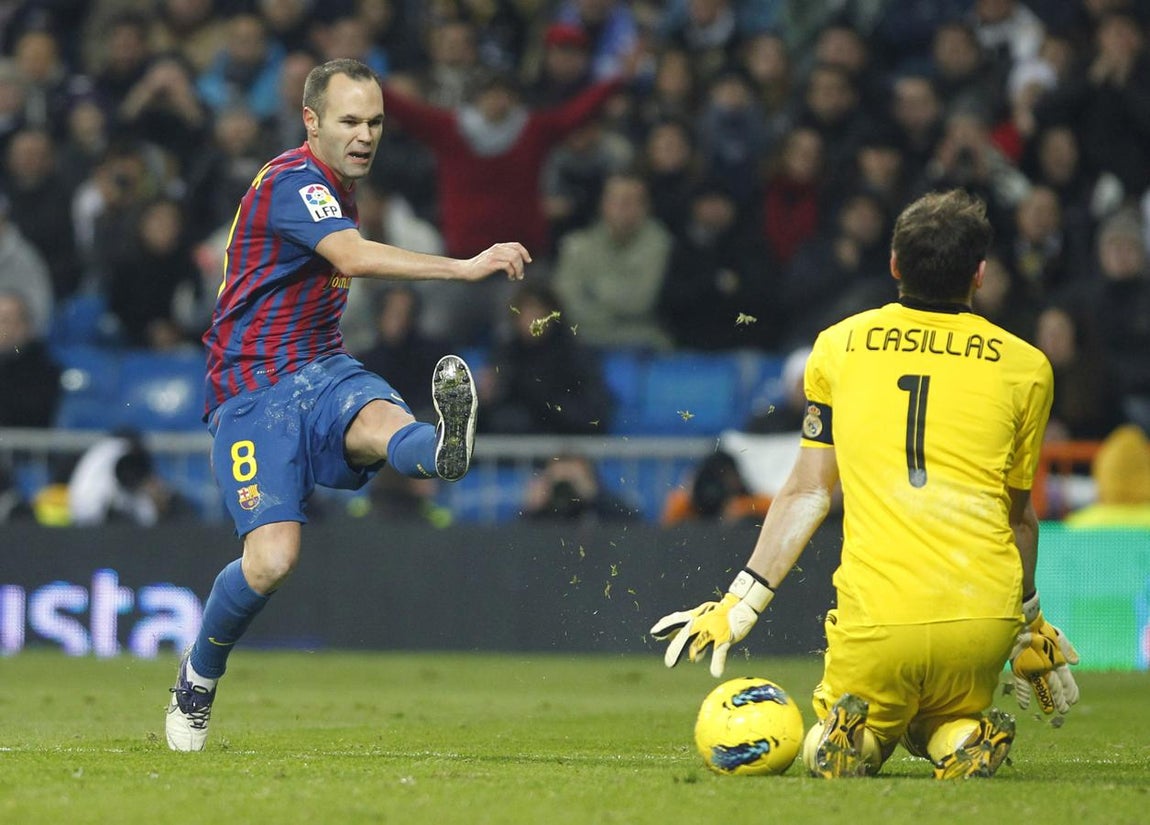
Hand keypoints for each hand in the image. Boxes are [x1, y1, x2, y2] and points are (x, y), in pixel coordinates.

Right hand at [465, 242, 531, 281]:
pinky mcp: (490, 263)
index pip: (516, 245)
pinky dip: (512, 273)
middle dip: (522, 265)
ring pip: (514, 259)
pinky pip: (507, 266)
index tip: (528, 261)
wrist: (465, 270)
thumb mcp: (492, 258)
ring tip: (516, 277)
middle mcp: (496, 249)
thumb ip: (502, 256)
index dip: (525, 252)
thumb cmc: (479, 266)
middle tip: (521, 275)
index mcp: (498, 246)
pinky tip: (510, 278)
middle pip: (517, 253)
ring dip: (518, 270)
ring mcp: (493, 255)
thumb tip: (517, 262)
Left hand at [649, 569, 773, 677]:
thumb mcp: (700, 618)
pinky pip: (720, 652)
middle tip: (669, 663)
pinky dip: (717, 663)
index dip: (665, 626)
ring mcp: (712, 630)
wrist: (740, 605)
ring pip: (700, 643)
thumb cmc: (718, 614)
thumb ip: (686, 628)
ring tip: (694, 660)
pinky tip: (715, 673)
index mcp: (695, 618)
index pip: (676, 620)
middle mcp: (701, 623)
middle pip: (685, 635)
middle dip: (676, 648)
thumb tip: (669, 637)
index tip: (653, 633)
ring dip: (697, 652)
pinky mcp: (724, 637)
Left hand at [1010, 595, 1079, 713]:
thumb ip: (1066, 648)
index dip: (1070, 690)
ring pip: (1040, 687)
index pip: (1066, 679)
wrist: (1020, 621)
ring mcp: (1031, 667)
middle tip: (1063, 711)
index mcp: (1056, 660)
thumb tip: (1076, 663)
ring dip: (1044, 699)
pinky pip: (1021, 683)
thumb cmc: (1039, 627)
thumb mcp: (1056, 636)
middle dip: (1059, 698)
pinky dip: (1023, 694)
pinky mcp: (1017, 666)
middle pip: (1054, 685)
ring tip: (1049, 712)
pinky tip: (1024, 706)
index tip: (1074, 701)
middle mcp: (1044, 666)